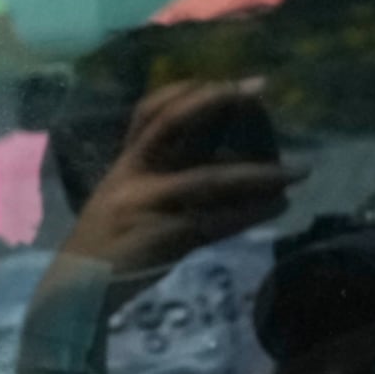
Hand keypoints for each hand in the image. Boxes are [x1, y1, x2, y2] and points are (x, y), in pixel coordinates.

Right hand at [50, 79, 297, 280]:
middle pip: (171, 123)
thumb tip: (224, 166)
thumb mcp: (126, 203)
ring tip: (298, 171)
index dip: (187, 91)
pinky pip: (215, 222)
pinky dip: (249, 214)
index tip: (229, 82)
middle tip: (261, 88)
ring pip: (207, 179)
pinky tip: (277, 206)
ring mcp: (145, 205)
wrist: (77, 291)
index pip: (149, 112)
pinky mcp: (162, 238)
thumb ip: (161, 181)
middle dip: (216, 101)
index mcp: (125, 164)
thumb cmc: (107, 247)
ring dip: (258, 173)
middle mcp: (132, 175)